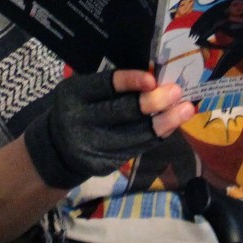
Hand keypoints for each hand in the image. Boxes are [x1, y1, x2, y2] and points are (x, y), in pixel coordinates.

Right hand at [24, 69, 193, 189]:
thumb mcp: (83, 91)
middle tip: (177, 92)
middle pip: (121, 112)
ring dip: (165, 121)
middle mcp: (80, 121)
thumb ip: (111, 86)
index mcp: (74, 94)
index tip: (153, 79)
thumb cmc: (79, 108)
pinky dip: (157, 135)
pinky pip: (136, 148)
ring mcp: (92, 147)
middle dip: (153, 102)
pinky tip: (173, 124)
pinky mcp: (104, 165)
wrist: (56, 148)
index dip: (129, 82)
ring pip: (135, 134)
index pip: (103, 86)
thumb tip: (155, 78)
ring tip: (186, 109)